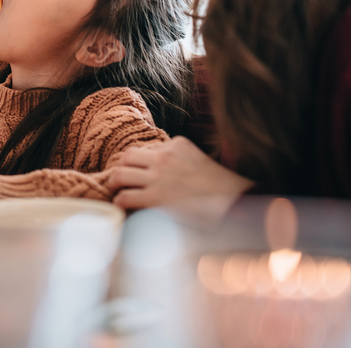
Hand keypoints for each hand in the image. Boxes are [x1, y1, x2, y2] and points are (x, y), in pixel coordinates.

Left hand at [107, 136, 253, 221]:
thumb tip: (163, 170)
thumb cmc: (222, 186)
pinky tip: (122, 206)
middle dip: (123, 168)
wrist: (236, 203)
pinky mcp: (156, 198)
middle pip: (127, 156)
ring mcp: (159, 176)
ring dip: (115, 183)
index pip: (147, 149)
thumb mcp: (199, 159)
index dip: (141, 163)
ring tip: (115, 191)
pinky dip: (120, 201)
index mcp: (176, 144)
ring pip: (120, 174)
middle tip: (121, 179)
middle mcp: (164, 156)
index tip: (140, 173)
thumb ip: (179, 159)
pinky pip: (125, 196)